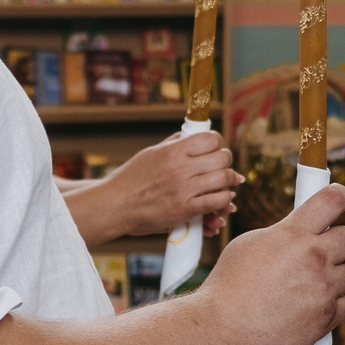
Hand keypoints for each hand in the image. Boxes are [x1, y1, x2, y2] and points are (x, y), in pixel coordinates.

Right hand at [76, 130, 239, 241]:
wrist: (114, 206)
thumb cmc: (131, 178)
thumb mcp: (151, 153)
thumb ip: (174, 143)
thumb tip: (194, 133)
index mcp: (171, 152)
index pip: (210, 139)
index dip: (217, 142)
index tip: (216, 147)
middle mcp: (179, 169)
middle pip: (221, 158)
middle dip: (226, 160)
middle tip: (224, 164)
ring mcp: (183, 190)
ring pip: (223, 179)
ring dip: (230, 180)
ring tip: (228, 180)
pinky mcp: (184, 211)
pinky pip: (215, 202)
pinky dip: (224, 199)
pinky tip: (224, 198)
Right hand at [195, 184, 344, 344]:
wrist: (221, 333)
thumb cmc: (228, 287)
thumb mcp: (249, 244)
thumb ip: (282, 234)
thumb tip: (301, 230)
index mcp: (293, 234)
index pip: (333, 200)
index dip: (340, 196)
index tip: (339, 200)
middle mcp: (314, 259)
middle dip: (334, 242)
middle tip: (315, 252)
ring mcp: (323, 290)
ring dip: (329, 277)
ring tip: (300, 287)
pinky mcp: (325, 319)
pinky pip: (341, 304)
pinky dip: (327, 305)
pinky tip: (303, 308)